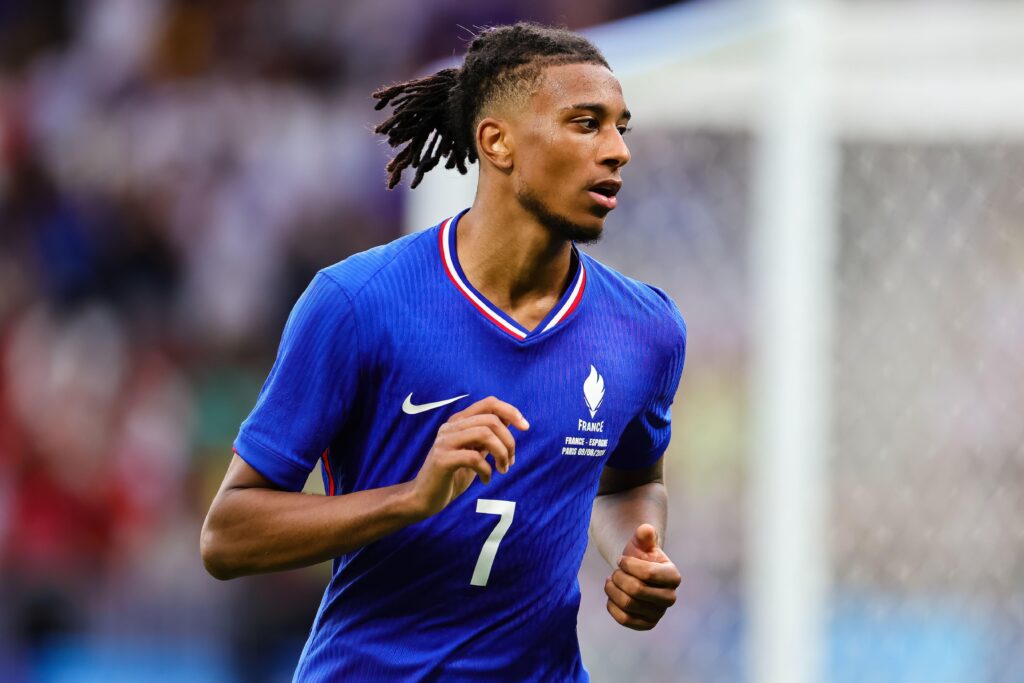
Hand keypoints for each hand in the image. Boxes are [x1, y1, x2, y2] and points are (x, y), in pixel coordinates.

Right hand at [410, 396, 528, 517]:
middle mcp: (450, 427)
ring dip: (501, 454)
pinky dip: (487, 470)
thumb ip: (488, 437)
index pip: (489, 403)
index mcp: (459, 421)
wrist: (425, 498)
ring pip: (485, 434)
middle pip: (491, 420)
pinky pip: (474, 458)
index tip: (526, 427)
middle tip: (511, 462)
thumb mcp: (474, 451)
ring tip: (503, 470)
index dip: (511, 411)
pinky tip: (486, 480)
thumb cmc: (453, 475)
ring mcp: (444, 442)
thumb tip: (511, 420)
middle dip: (509, 441)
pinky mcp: (442, 459)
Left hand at [604, 523, 679, 629]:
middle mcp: (670, 597)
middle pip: (636, 590)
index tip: (621, 560)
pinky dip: (612, 606)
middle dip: (619, 578)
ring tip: (611, 581)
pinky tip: (611, 595)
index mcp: (673, 576)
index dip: (628, 565)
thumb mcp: (641, 542)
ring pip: (628, 604)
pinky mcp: (646, 624)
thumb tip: (645, 529)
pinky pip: (625, 619)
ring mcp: (659, 613)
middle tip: (615, 572)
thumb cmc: (640, 556)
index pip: (648, 573)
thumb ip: (644, 535)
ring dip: (613, 590)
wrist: (635, 574)